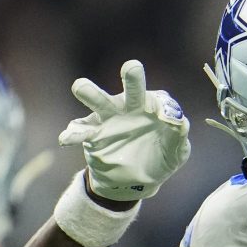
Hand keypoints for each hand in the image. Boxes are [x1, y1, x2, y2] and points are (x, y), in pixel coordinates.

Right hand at [59, 60, 190, 201]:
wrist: (136, 180)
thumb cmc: (160, 158)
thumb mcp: (176, 152)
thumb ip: (178, 137)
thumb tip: (180, 122)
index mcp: (153, 108)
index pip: (160, 99)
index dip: (164, 105)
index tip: (170, 118)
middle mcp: (130, 108)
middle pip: (132, 89)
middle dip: (132, 78)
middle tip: (132, 66)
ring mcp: (109, 119)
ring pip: (99, 101)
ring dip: (90, 92)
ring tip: (80, 86)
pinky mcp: (92, 134)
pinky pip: (79, 130)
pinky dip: (72, 133)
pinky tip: (66, 140)